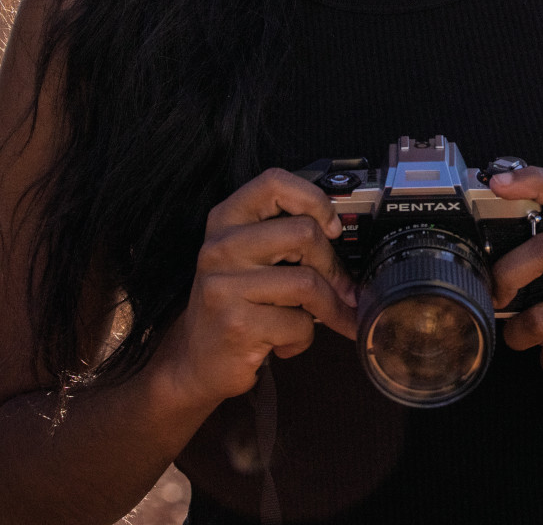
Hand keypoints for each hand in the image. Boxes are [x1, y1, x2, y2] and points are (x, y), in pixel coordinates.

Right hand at [152, 168, 359, 409]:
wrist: (195, 361)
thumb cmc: (236, 303)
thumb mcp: (250, 258)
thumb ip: (284, 236)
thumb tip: (346, 237)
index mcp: (227, 219)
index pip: (274, 182)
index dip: (314, 199)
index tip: (332, 227)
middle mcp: (221, 247)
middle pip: (304, 233)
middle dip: (333, 268)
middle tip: (341, 289)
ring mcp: (224, 286)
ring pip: (308, 283)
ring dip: (328, 309)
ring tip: (322, 320)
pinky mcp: (236, 324)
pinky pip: (299, 324)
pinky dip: (304, 339)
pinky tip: (285, 345)